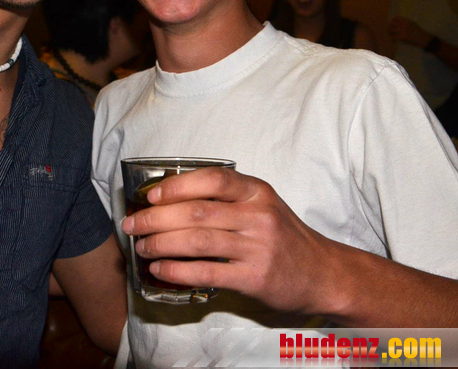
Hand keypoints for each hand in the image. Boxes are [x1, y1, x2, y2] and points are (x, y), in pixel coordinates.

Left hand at [121, 168, 339, 315]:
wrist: (324, 274)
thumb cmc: (284, 237)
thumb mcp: (263, 205)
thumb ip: (227, 199)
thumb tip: (170, 199)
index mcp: (257, 192)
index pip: (213, 180)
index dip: (177, 186)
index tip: (150, 196)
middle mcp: (258, 216)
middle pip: (196, 213)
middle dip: (155, 218)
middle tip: (133, 225)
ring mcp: (257, 247)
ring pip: (196, 241)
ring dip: (160, 244)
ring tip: (142, 248)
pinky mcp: (254, 278)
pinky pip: (206, 272)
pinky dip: (177, 271)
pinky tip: (161, 270)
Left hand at [387, 17, 431, 47]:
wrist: (424, 38)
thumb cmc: (418, 31)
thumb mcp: (413, 23)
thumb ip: (406, 22)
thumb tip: (397, 21)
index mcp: (406, 21)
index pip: (396, 18)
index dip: (393, 21)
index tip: (392, 24)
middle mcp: (404, 24)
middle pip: (392, 24)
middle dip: (390, 27)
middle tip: (390, 30)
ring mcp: (403, 30)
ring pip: (391, 30)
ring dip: (390, 33)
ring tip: (391, 35)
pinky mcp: (403, 37)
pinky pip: (394, 37)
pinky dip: (393, 39)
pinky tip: (394, 40)